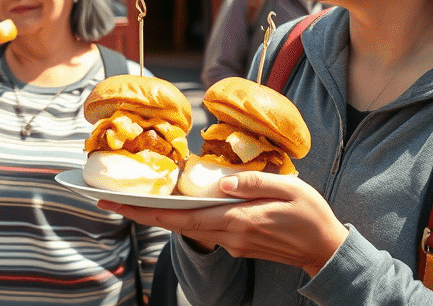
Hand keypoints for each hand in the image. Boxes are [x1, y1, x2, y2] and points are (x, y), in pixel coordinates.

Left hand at [98, 171, 349, 276]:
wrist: (327, 250)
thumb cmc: (311, 215)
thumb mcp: (289, 189)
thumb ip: (252, 183)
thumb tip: (219, 181)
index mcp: (236, 220)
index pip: (180, 217)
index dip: (146, 212)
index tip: (115, 204)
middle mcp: (228, 235)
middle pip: (175, 224)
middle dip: (140, 213)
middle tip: (106, 200)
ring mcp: (232, 241)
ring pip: (187, 227)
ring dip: (159, 215)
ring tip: (132, 198)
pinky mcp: (237, 242)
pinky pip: (203, 227)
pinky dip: (182, 217)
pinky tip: (173, 204)